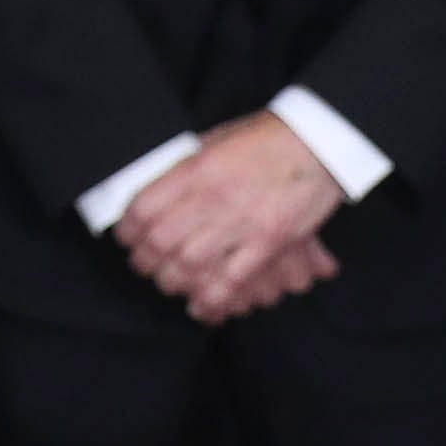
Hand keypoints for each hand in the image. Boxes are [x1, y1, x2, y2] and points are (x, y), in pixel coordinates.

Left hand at [120, 112, 345, 324]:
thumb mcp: (216, 141)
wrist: (317, 143)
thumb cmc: (267, 139)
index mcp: (197, 169)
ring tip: (172, 285)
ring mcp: (243, 221)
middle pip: (162, 242)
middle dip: (148, 263)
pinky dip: (212, 298)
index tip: (128, 240)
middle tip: (147, 268)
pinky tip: (202, 306)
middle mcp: (214, 197)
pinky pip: (232, 279)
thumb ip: (188, 167)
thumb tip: (161, 188)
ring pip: (192, 265)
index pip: (144, 208)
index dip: (128, 232)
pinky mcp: (269, 241)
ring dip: (176, 282)